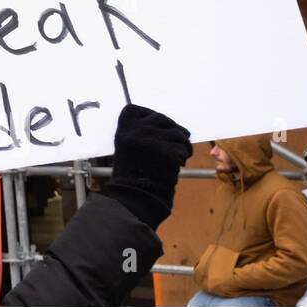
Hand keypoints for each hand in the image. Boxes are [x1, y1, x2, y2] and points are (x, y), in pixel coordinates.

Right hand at [107, 104, 191, 229]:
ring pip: (177, 133)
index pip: (135, 109)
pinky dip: (183, 156)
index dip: (148, 115)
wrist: (134, 196)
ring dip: (182, 144)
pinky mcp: (167, 152)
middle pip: (161, 118)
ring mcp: (152, 140)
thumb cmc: (132, 174)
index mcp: (123, 129)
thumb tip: (162, 123)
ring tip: (178, 156)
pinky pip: (183, 148)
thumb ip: (138, 132)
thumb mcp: (126, 146)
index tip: (155, 127)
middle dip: (172, 129)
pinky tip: (177, 165)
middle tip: (175, 142)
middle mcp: (136, 130)